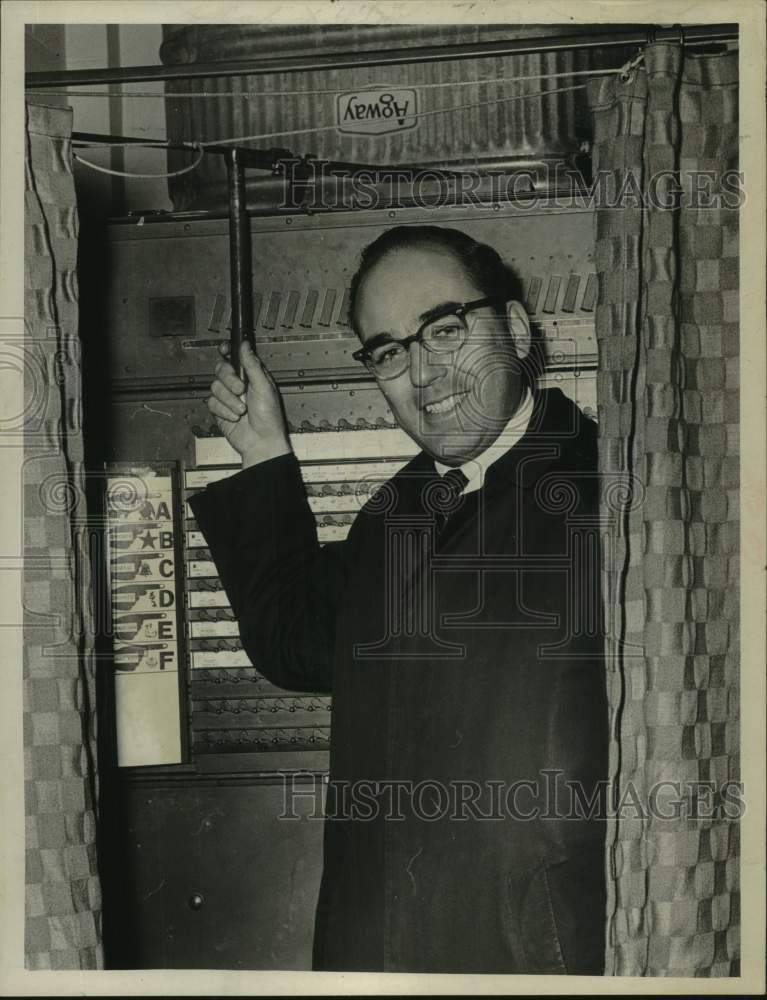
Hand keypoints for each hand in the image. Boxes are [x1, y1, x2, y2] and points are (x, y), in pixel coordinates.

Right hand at [206, 340, 291, 468]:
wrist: (261, 442)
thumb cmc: (269, 418)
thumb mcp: (264, 387)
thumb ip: (252, 365)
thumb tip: (246, 345)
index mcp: (252, 375)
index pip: (235, 356)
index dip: (228, 351)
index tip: (225, 350)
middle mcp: (238, 384)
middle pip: (221, 369)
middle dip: (229, 379)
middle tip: (240, 389)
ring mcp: (228, 397)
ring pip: (215, 386)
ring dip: (229, 400)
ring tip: (242, 409)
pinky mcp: (220, 409)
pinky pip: (211, 402)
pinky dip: (224, 410)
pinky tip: (235, 417)